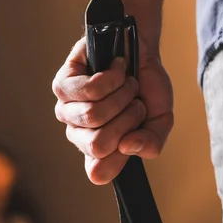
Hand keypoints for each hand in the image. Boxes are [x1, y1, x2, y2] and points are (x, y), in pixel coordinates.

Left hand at [52, 37, 173, 184]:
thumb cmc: (146, 87)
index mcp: (100, 150)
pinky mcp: (63, 85)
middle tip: (134, 103)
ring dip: (122, 96)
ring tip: (127, 84)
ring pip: (94, 116)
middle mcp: (79, 134)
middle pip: (99, 144)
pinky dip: (112, 78)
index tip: (133, 137)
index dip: (118, 159)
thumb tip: (128, 147)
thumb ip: (152, 142)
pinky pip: (89, 91)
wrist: (140, 49)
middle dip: (128, 120)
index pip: (97, 172)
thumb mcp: (160, 120)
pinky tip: (117, 70)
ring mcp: (67, 111)